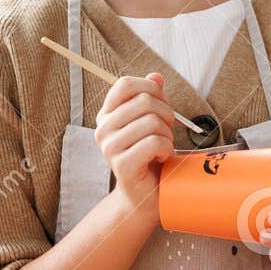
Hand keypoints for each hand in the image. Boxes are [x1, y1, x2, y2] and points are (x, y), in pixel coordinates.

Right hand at [94, 73, 174, 214]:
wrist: (146, 193)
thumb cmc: (150, 154)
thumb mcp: (153, 120)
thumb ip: (153, 97)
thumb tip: (155, 76)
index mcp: (107, 115)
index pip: (125, 84)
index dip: (150, 88)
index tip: (161, 104)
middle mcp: (103, 129)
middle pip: (144, 101)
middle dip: (166, 114)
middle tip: (166, 131)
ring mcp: (110, 147)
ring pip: (152, 121)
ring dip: (167, 134)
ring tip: (163, 146)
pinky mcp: (122, 165)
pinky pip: (154, 142)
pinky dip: (166, 148)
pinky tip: (161, 157)